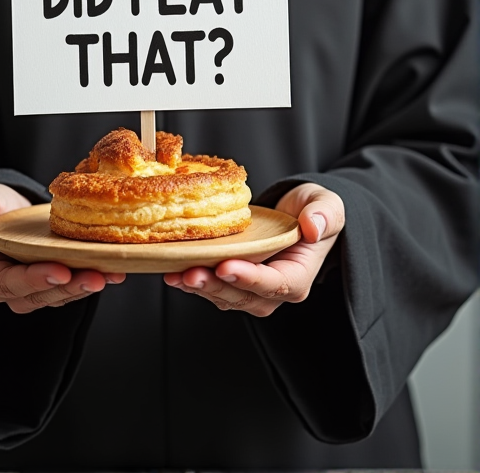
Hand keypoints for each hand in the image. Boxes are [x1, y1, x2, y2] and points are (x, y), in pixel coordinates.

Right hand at [0, 183, 124, 312]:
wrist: (7, 209)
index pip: (10, 284)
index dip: (35, 280)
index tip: (60, 271)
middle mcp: (13, 290)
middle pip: (42, 296)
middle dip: (70, 288)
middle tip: (96, 277)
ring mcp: (37, 289)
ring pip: (63, 295)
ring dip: (87, 286)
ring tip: (112, 274)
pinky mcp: (57, 282)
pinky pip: (75, 286)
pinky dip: (96, 278)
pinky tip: (117, 271)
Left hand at [164, 182, 343, 316]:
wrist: (298, 215)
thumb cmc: (312, 211)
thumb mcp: (326, 205)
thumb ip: (324, 214)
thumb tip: (312, 226)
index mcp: (298, 276)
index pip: (275, 283)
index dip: (249, 278)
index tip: (226, 267)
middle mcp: (274, 290)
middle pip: (243, 296)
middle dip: (215, 287)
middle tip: (190, 274)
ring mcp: (252, 289)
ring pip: (224, 296)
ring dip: (199, 287)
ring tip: (176, 275)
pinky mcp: (233, 281)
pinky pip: (213, 287)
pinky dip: (193, 281)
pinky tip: (173, 270)